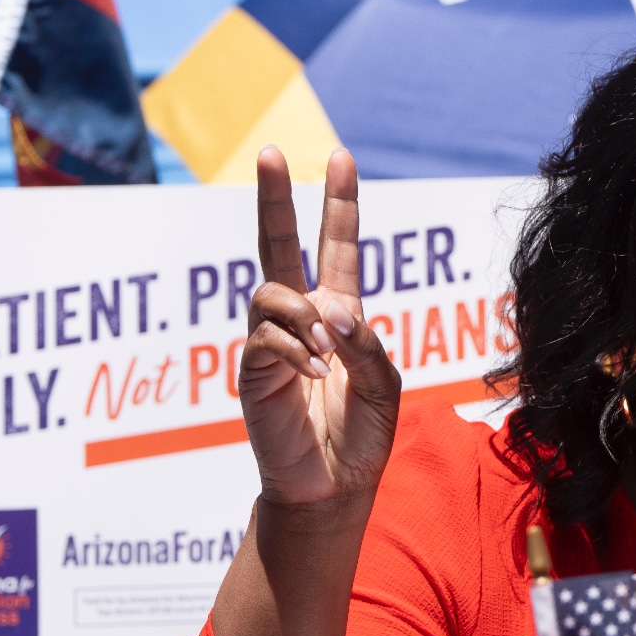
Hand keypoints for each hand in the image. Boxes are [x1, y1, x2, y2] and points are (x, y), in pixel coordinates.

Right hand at [240, 147, 400, 505]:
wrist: (334, 484)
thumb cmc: (363, 433)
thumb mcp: (384, 381)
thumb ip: (366, 342)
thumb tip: (329, 312)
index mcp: (341, 312)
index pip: (336, 246)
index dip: (339, 203)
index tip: (340, 156)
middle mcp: (302, 317)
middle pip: (277, 244)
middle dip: (274, 198)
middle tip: (270, 151)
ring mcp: (272, 341)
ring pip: (270, 291)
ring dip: (304, 314)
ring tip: (327, 351)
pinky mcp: (252, 369)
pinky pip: (265, 337)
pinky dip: (296, 351)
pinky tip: (313, 375)